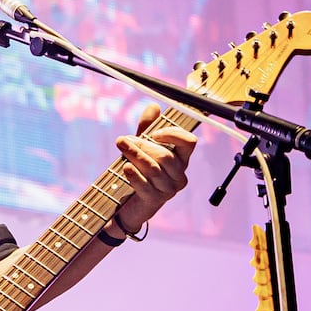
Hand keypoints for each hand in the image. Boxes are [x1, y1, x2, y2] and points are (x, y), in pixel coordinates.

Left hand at [113, 104, 196, 231]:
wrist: (129, 203)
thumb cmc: (140, 171)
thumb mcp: (143, 146)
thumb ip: (148, 127)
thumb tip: (154, 106)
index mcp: (182, 159)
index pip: (189, 143)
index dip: (173, 135)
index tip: (154, 133)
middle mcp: (179, 175)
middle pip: (165, 156)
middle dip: (143, 146)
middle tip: (124, 140)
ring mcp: (169, 189)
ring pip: (153, 169)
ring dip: (135, 156)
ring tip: (121, 147)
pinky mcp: (155, 200)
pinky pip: (145, 185)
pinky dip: (134, 175)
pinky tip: (125, 168)